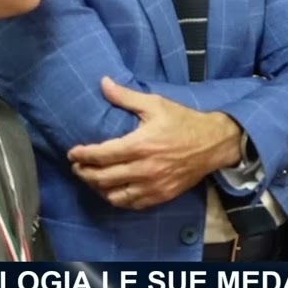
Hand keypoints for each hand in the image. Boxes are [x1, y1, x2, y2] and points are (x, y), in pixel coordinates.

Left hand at [67, 77, 243, 209]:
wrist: (214, 143)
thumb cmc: (183, 121)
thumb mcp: (156, 104)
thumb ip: (126, 96)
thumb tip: (103, 82)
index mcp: (141, 145)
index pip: (101, 155)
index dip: (83, 155)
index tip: (73, 153)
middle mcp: (145, 169)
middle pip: (102, 178)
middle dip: (84, 173)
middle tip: (78, 166)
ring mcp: (153, 185)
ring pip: (114, 195)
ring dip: (98, 188)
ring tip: (92, 178)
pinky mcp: (161, 195)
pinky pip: (131, 204)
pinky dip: (117, 199)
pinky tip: (112, 190)